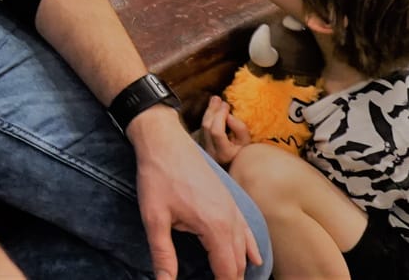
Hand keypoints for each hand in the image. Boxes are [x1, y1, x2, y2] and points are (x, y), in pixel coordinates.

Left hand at [129, 107, 261, 279]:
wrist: (165, 141)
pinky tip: (254, 259)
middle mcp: (231, 221)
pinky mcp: (229, 201)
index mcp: (215, 228)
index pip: (227, 272)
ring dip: (239, 269)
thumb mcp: (154, 218)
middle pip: (238, 265)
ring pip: (244, 250)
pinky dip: (250, 249)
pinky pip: (246, 231)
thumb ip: (163, 255)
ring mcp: (232, 210)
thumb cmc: (158, 177)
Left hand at [197, 96, 250, 167]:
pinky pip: (201, 129)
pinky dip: (207, 118)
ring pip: (202, 127)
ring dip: (209, 112)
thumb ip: (240, 129)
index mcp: (224, 154)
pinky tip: (213, 111)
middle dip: (212, 110)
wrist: (234, 164)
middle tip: (218, 98)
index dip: (220, 116)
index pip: (217, 132)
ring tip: (215, 101)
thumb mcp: (247, 142)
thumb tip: (228, 116)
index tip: (226, 105)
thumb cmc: (243, 152)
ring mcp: (204, 150)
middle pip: (206, 127)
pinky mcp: (200, 146)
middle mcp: (211, 153)